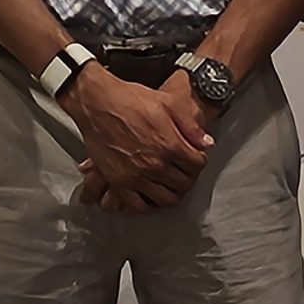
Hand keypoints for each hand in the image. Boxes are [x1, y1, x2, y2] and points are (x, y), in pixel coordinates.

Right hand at [61, 67, 212, 210]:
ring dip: (172, 192)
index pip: (197, 165)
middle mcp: (155, 165)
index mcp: (169, 144)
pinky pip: (140, 205)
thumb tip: (207, 144)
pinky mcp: (119, 182)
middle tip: (184, 170)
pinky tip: (151, 193)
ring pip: (166, 199)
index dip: (199, 160)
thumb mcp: (166, 102)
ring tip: (171, 183)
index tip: (194, 157)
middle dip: (188, 177)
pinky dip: (149, 204)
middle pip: (183, 184)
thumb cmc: (130, 98)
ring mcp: (137, 176)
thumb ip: (190, 125)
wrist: (97, 102)